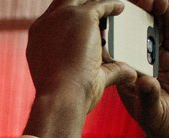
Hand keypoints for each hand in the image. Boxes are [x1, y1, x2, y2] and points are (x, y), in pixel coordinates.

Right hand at [24, 0, 137, 137]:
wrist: (61, 97)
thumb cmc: (67, 96)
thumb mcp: (85, 78)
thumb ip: (108, 70)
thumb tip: (130, 73)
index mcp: (39, 39)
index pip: (54, 20)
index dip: (69, 20)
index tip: (82, 23)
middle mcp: (46, 25)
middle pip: (64, 3)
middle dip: (79, 4)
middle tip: (95, 11)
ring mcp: (62, 18)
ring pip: (81, 0)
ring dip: (95, 3)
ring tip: (109, 7)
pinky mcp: (81, 17)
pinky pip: (100, 4)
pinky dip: (112, 5)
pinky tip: (120, 8)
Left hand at [115, 0, 168, 137]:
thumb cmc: (160, 125)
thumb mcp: (151, 113)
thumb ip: (148, 97)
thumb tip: (145, 83)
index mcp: (124, 75)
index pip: (113, 49)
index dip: (108, 32)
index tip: (103, 16)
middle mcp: (138, 62)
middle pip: (130, 33)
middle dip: (129, 16)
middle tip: (127, 2)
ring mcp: (156, 57)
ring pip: (151, 29)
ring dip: (150, 13)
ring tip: (150, 0)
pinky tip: (166, 8)